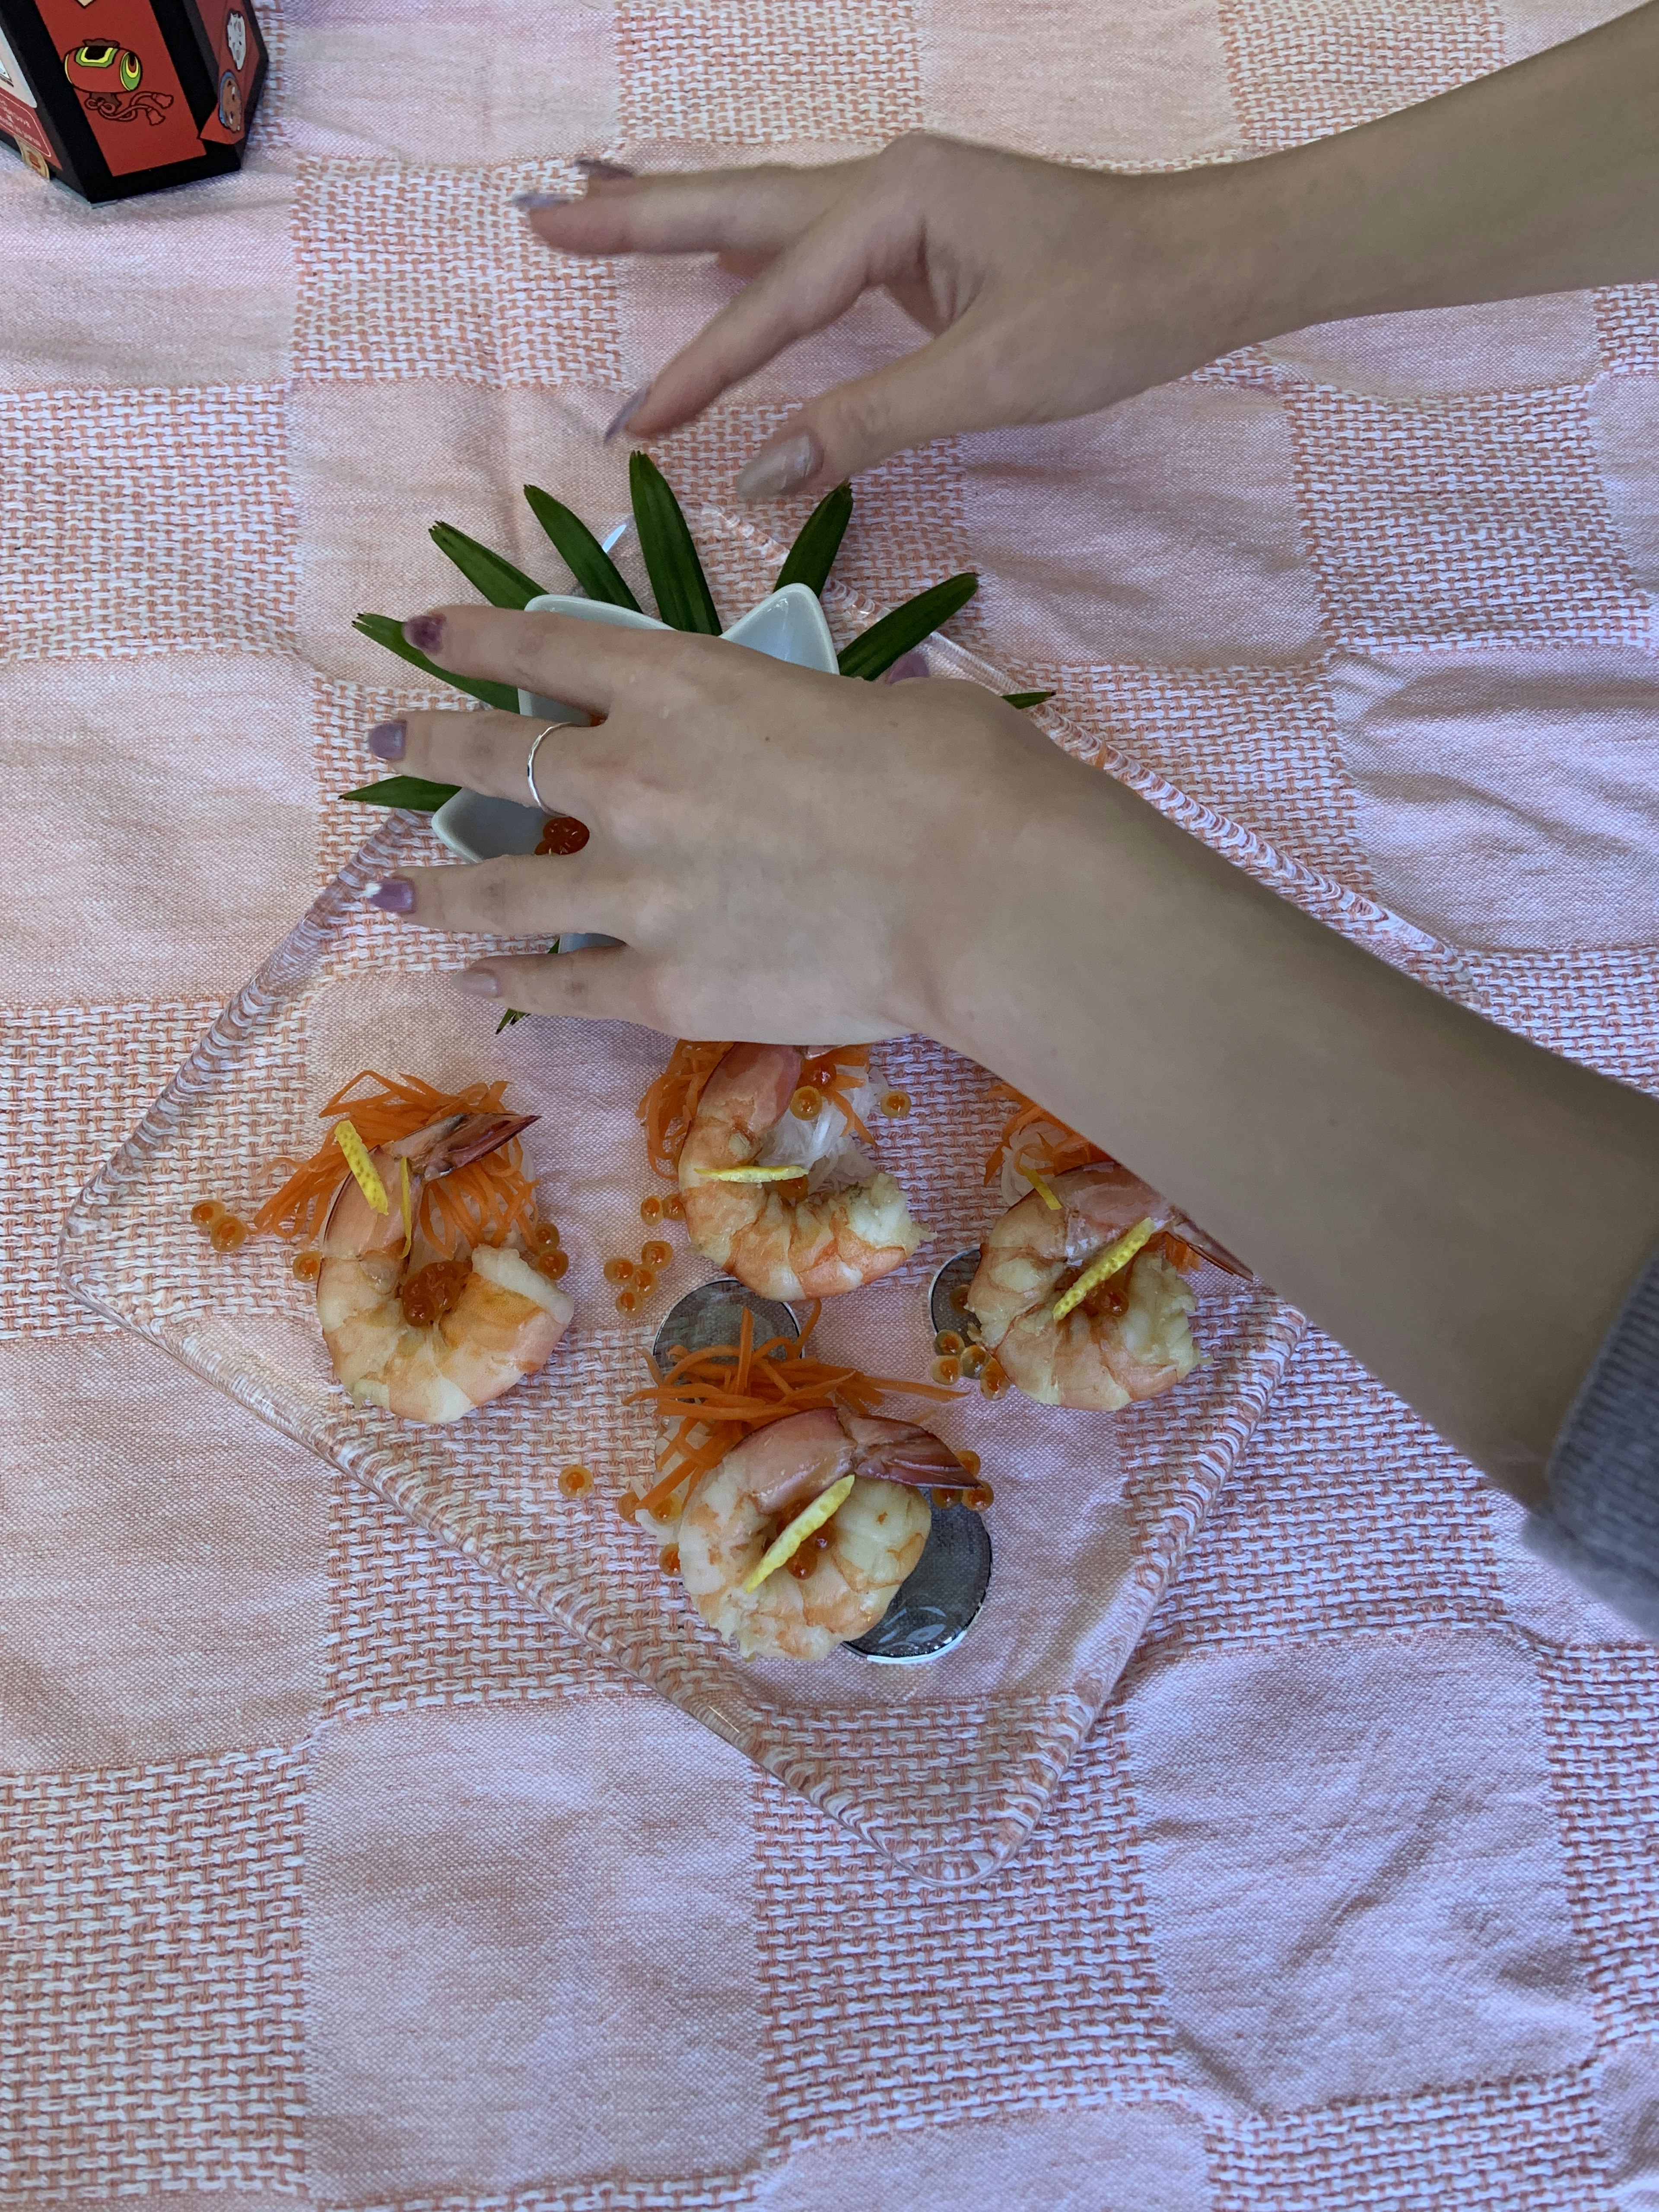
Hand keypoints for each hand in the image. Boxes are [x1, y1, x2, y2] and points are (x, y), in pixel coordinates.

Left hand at [364, 604, 1083, 1040]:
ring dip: (434, 887)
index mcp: (677, 684)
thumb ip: (788, 719)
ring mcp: (634, 892)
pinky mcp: (659, 987)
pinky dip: (510, 985)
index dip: (473, 636)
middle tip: (388, 744)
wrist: (980, 894)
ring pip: (492, 889)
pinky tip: (478, 982)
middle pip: (487, 758)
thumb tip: (801, 745)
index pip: (540, 646)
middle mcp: (628, 779)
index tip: (426, 632)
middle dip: (426, 744)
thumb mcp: (856, 705)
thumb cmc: (952, 777)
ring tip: (395, 892)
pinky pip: (556, 989)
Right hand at [525, 135, 1274, 497]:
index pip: (772, 301)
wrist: (1209, 264)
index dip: (701, 372)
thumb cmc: (1118, 308)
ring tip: (584, 204)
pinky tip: (711, 247)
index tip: (632, 429)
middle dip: (632, 218)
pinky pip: (804, 240)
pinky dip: (743, 242)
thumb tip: (765, 475)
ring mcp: (901, 204)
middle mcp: (885, 183)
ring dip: (673, 214)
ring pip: (762, 214)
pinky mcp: (919, 236)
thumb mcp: (991, 375)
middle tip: (535, 217)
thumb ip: (869, 422)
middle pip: (733, 208)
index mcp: (895, 202)